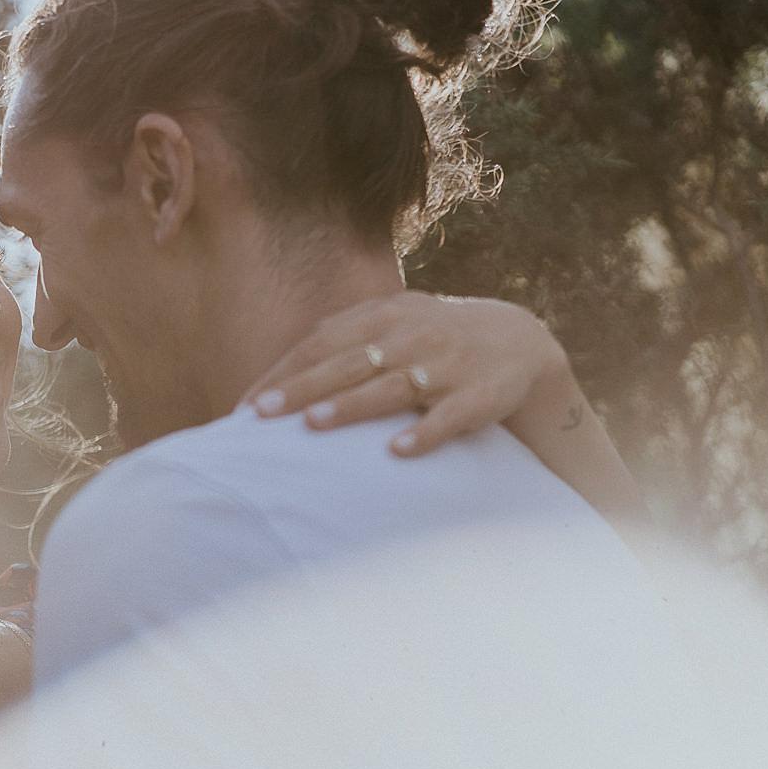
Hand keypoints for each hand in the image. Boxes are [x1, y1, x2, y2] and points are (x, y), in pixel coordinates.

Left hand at [244, 292, 568, 456]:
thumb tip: (294, 351)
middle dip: (302, 389)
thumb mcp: (394, 318)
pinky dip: (425, 433)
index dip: (283, 373)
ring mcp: (445, 365)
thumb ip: (347, 331)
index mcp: (383, 317)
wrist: (519, 340)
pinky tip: (398, 451)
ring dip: (351, 405)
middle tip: (261, 414)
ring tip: (313, 423)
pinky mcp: (478, 395)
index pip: (321, 344)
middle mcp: (410, 337)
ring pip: (390, 388)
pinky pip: (449, 416)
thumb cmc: (435, 334)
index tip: (248, 405)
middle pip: (346, 364)